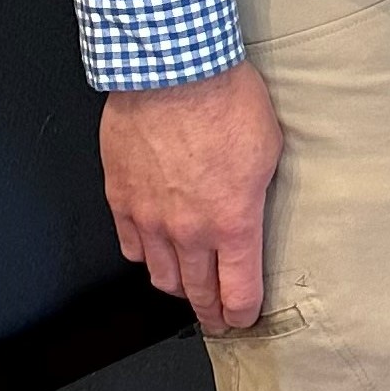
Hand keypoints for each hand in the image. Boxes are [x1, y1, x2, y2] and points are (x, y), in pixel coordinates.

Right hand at [102, 61, 283, 334]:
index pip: (239, 290)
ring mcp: (151, 218)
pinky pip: (131, 245)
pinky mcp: (121, 199)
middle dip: (211, 310)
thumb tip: (251, 207)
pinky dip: (145, 254)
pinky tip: (154, 251)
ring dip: (177, 286)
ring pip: (161, 276)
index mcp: (233, 222)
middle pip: (198, 292)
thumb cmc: (226, 101)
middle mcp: (189, 230)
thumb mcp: (268, 150)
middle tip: (217, 317)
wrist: (175, 72)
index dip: (242, 312)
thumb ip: (256, 192)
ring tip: (187, 286)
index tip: (243, 318)